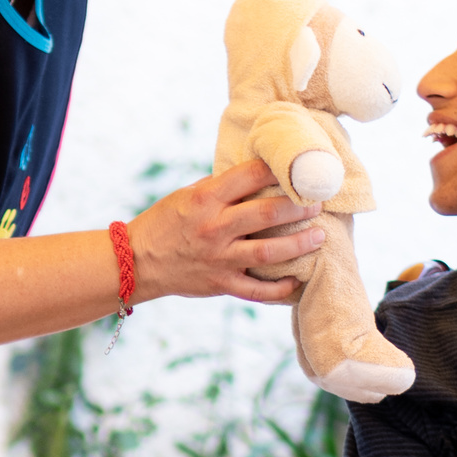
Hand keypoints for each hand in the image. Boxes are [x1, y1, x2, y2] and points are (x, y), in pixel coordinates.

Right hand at [128, 160, 324, 304]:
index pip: (249, 176)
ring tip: (319, 236)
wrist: (136, 262)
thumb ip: (220, 188)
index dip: (278, 169)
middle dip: (299, 207)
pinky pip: (257, 290)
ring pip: (269, 252)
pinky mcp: (221, 284)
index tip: (299, 167)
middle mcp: (214, 228)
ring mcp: (219, 258)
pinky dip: (280, 288)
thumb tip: (258, 176)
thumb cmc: (164, 223)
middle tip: (318, 202)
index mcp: (205, 199)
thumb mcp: (187, 196)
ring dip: (299, 244)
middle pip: (267, 214)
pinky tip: (296, 280)